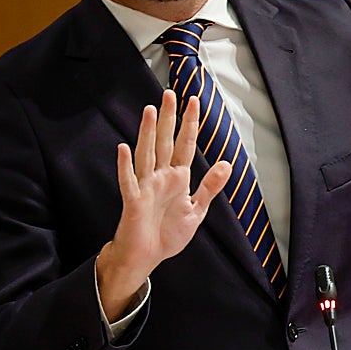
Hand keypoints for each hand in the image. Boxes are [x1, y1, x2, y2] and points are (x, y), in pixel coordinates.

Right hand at [96, 91, 230, 318]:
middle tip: (169, 93)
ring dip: (148, 134)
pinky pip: (129, 182)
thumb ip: (210, 186)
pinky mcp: (134, 201)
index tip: (193, 101)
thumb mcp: (196, 210)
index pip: (184, 145)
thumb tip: (227, 164)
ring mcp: (146, 187)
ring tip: (150, 112)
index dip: (189, 124)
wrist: (147, 256)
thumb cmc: (167, 233)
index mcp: (177, 178)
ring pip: (147, 155)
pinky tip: (123, 149)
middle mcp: (160, 177)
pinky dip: (125, 166)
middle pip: (165, 142)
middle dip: (168, 119)